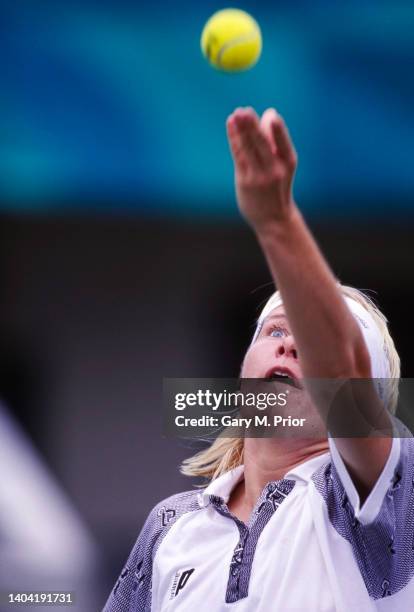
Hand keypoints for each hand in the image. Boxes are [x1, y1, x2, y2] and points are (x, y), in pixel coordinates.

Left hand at [226, 107, 297, 231]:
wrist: (273, 218)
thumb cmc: (278, 186)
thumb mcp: (283, 164)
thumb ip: (276, 140)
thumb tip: (269, 113)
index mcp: (288, 162)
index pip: (283, 143)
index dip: (277, 130)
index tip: (272, 115)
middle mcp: (275, 169)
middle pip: (262, 144)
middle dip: (253, 127)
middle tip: (244, 111)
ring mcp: (259, 176)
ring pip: (248, 149)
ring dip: (240, 130)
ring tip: (236, 114)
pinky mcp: (245, 181)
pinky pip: (239, 156)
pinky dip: (234, 139)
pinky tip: (231, 126)